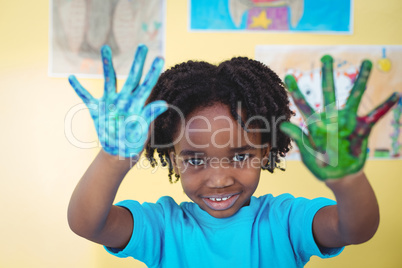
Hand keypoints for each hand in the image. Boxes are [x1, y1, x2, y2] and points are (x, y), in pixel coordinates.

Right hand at [68, 45, 166, 157]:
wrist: (117, 152)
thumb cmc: (133, 142)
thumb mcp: (142, 130)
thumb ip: (149, 115)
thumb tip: (164, 104)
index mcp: (137, 105)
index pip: (147, 85)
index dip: (153, 72)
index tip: (160, 57)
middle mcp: (124, 99)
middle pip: (132, 77)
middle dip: (137, 62)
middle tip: (143, 46)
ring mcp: (110, 103)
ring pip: (109, 80)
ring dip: (107, 64)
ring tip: (105, 48)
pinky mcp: (97, 109)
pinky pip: (86, 97)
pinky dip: (79, 89)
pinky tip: (71, 77)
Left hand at [280, 55, 398, 179]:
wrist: (340, 176)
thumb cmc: (320, 165)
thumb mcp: (307, 155)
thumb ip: (299, 138)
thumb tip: (282, 124)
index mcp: (315, 125)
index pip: (304, 105)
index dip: (297, 92)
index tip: (288, 76)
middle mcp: (331, 118)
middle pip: (329, 93)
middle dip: (327, 75)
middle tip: (326, 57)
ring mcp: (348, 122)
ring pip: (354, 97)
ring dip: (361, 80)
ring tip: (366, 62)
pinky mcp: (362, 129)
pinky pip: (375, 116)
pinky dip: (385, 107)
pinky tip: (395, 95)